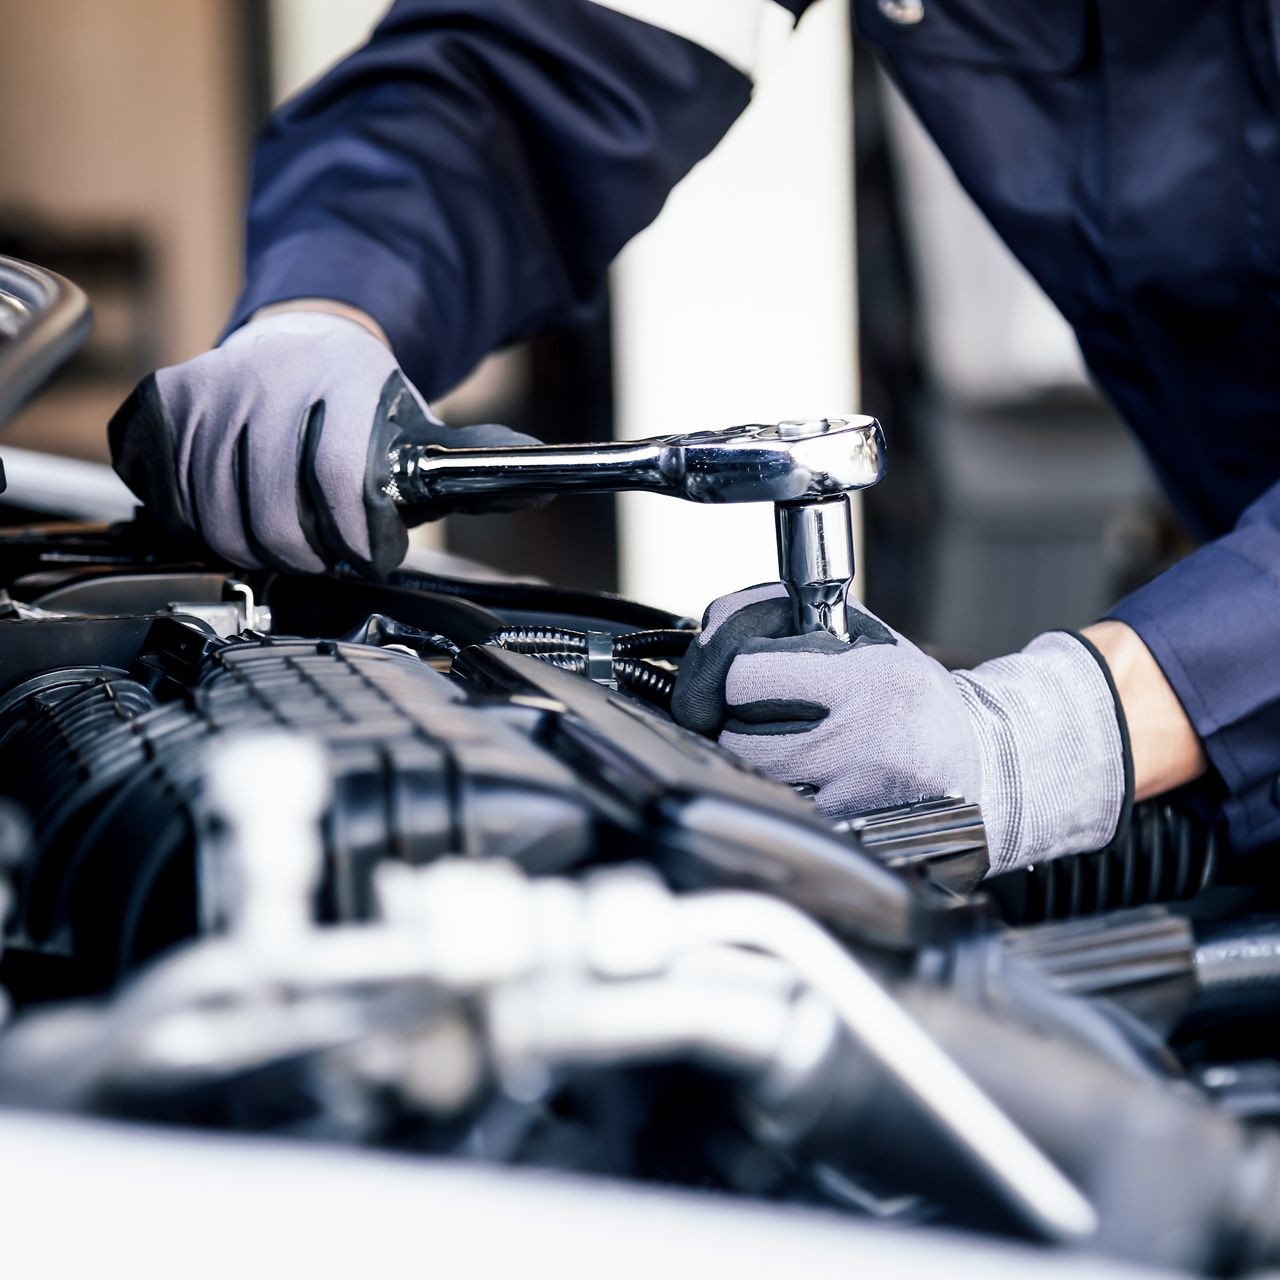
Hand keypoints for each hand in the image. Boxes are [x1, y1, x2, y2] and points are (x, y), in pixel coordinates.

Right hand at [108, 311, 539, 576]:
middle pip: (273, 518)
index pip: (342, 485)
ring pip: (216, 518)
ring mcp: (211, 388)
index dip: (356, 542)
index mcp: (344, 381)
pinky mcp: (166, 403)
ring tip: (287, 542)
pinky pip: (169, 495)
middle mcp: (269, 378)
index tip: (370, 558)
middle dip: (308, 559)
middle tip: (327, 560)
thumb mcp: (426, 429)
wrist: (307, 337)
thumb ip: (479, 464)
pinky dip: (200, 523)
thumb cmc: (368, 403)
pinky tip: (235, 515)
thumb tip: (543, 479)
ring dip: (252, 548)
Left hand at [671, 584, 1130, 873]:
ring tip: (781, 746)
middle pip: (736, 736)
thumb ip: (801, 627)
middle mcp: (858, 742)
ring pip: (753, 780)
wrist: (987, 769)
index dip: (729, 673)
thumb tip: (724, 620)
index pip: (745, 677)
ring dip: (751, 762)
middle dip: (731, 722)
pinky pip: (782, 812)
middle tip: (750, 715)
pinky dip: (777, 797)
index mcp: (865, 683)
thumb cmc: (919, 702)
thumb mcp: (873, 645)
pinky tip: (801, 782)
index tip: (738, 675)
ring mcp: (852, 796)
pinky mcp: (850, 835)